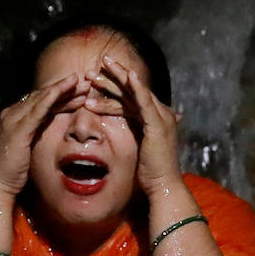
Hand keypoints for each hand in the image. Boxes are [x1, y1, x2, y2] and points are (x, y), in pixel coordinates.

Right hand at [0, 73, 85, 195]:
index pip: (42, 100)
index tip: (81, 90)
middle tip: (86, 81)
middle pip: (43, 96)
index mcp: (16, 116)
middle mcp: (12, 113)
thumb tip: (53, 123)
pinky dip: (49, 99)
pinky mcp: (17, 130)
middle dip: (65, 88)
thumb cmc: (16, 169)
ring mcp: (12, 120)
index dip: (62, 94)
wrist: (0, 184)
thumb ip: (38, 131)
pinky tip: (61, 91)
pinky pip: (36, 111)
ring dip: (61, 89)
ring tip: (80, 83)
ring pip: (41, 99)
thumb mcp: (30, 145)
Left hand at [99, 54, 180, 195]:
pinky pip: (145, 101)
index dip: (112, 88)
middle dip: (111, 79)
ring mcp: (160, 116)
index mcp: (152, 118)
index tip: (94, 81)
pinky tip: (127, 75)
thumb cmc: (149, 172)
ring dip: (114, 80)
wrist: (163, 185)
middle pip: (131, 90)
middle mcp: (159, 112)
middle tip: (91, 70)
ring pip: (135, 92)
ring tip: (93, 76)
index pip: (130, 97)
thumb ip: (130, 134)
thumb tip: (114, 131)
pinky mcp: (158, 124)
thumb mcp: (137, 147)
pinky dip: (137, 86)